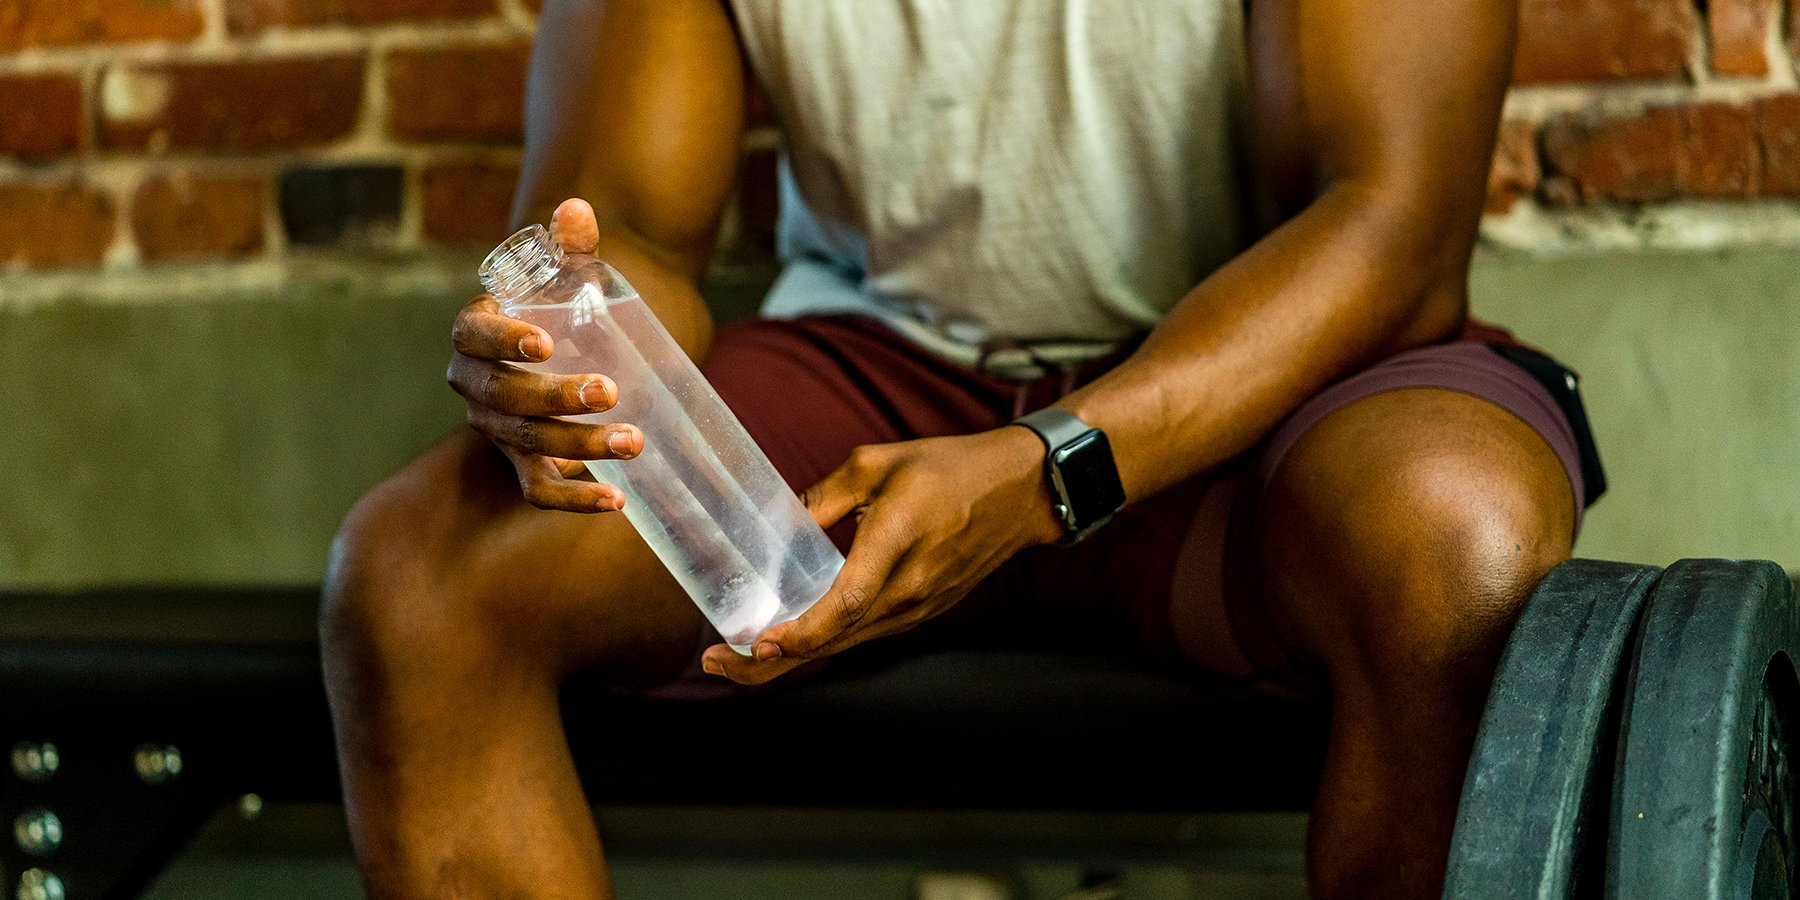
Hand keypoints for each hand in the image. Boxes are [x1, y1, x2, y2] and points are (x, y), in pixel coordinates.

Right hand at [447, 198, 644, 511]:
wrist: (563, 355)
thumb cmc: (559, 307)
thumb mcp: (565, 275)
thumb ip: (571, 245)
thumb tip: (578, 209)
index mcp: (474, 333)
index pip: (473, 337)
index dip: (502, 341)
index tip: (543, 341)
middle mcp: (476, 387)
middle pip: (506, 399)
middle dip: (556, 399)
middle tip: (611, 391)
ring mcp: (498, 430)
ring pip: (530, 444)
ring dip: (582, 445)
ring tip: (634, 441)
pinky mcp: (524, 465)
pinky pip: (540, 490)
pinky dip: (576, 499)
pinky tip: (616, 500)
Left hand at [700, 425, 1066, 683]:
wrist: (1021, 494)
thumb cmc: (951, 468)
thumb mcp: (880, 462)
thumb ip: (827, 495)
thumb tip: (784, 522)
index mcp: (898, 543)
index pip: (847, 603)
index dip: (801, 630)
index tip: (759, 642)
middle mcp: (910, 589)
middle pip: (835, 639)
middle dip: (772, 660)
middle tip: (716, 664)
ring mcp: (918, 607)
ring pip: (846, 643)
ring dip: (792, 656)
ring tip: (738, 660)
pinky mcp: (921, 611)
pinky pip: (864, 634)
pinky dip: (824, 643)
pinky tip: (790, 642)